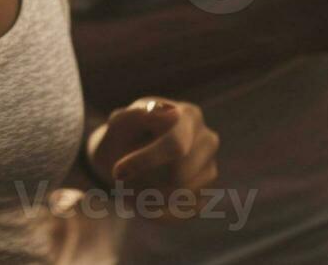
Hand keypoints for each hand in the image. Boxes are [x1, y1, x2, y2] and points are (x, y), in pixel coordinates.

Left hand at [88, 98, 218, 221]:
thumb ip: (131, 117)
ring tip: (129, 187)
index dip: (144, 161)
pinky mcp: (206, 192)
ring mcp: (210, 167)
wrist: (129, 153)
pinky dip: (157, 213)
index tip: (117, 173)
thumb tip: (157, 113)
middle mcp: (207, 140)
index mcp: (188, 115)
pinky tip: (142, 200)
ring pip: (181, 198)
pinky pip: (182, 214)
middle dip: (146, 183)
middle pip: (179, 177)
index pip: (175, 146)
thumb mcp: (118, 122)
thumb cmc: (124, 134)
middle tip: (119, 181)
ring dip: (148, 199)